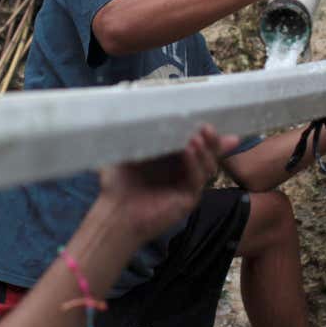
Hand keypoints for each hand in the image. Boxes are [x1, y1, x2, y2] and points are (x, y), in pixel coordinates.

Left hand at [98, 125, 238, 242]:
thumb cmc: (117, 184)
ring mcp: (187, 186)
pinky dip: (195, 164)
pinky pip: (197, 179)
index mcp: (170, 159)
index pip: (193, 142)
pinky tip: (189, 152)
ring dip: (204, 150)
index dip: (203, 132)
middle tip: (207, 127)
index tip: (205, 118)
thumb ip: (137, 135)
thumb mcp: (126, 153)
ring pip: (207, 165)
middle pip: (206, 153)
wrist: (115, 214)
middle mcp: (182, 171)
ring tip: (196, 137)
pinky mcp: (188, 200)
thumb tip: (138, 112)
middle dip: (211, 140)